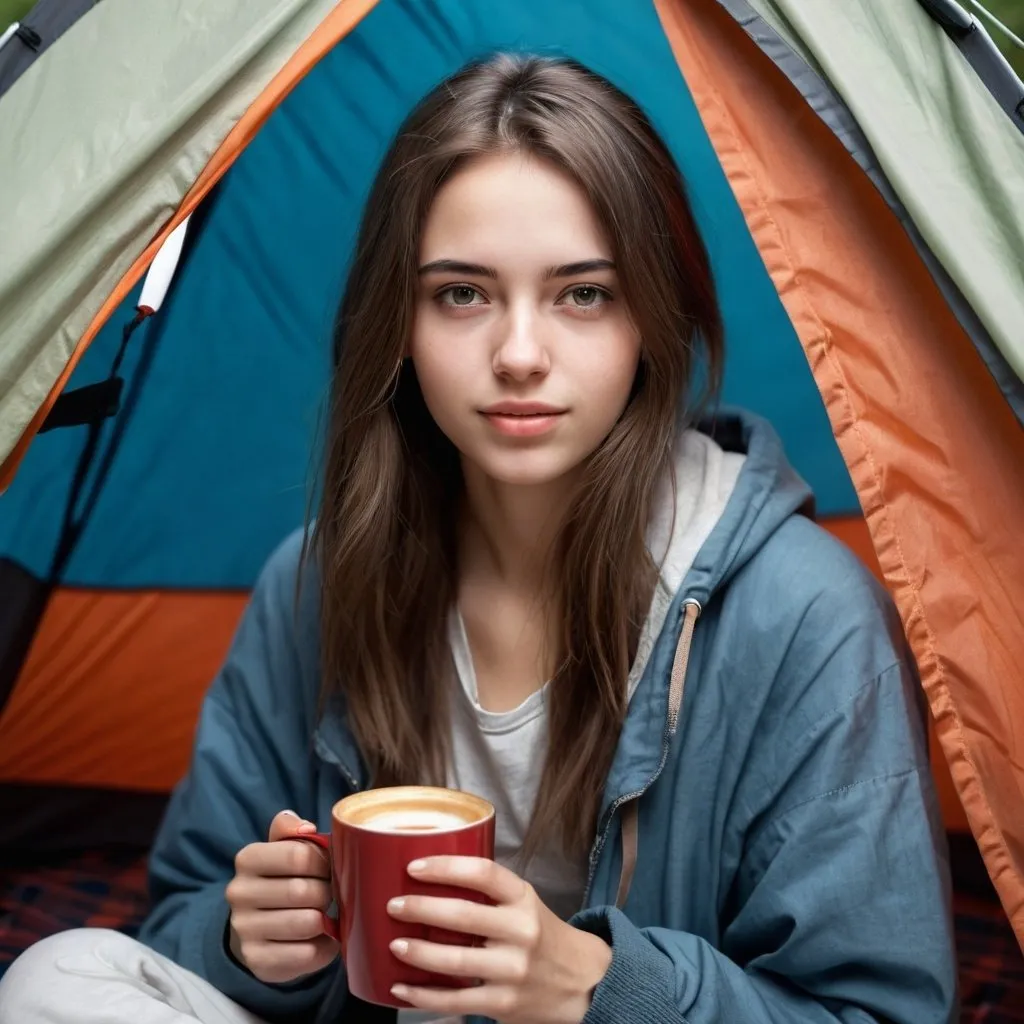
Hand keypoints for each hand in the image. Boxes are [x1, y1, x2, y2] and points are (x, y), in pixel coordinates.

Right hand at [226, 810, 338, 983]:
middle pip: (304, 891)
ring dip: (325, 919)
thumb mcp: (281, 847)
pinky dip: (323, 947)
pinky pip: (306, 954)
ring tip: (324, 914)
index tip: (329, 867)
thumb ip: (290, 828)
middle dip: (326, 892)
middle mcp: (239, 893)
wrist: (255, 927)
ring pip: (307, 923)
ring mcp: (245, 929)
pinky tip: (320, 939)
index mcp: (248, 859)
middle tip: (329, 894)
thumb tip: (307, 827)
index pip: (298, 855)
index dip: (324, 862)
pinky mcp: (257, 960)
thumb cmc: (280, 879)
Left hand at [386, 857, 611, 1023]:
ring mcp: (512, 969)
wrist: (583, 981)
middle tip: (394, 905)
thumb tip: (431, 880)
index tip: (415, 867)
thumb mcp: (525, 902)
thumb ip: (490, 893)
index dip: (446, 867)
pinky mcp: (504, 1003)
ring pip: (455, 961)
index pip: (483, 873)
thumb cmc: (541, 934)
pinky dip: (424, 997)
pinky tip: (401, 988)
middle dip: (421, 909)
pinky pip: (456, 999)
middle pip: (463, 916)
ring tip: (394, 944)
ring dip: (418, 953)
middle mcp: (521, 931)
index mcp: (523, 898)